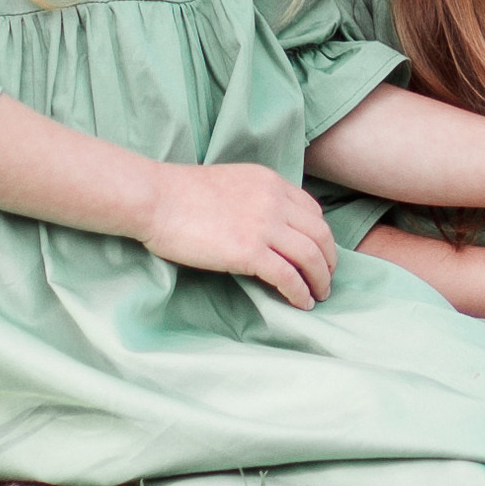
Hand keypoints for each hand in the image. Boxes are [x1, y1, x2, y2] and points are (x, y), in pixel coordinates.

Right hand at [139, 161, 334, 311]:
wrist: (155, 198)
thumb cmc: (180, 194)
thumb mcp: (231, 184)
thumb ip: (255, 199)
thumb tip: (266, 227)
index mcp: (270, 182)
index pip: (313, 210)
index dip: (321, 236)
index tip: (319, 254)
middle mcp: (274, 200)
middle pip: (320, 234)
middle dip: (329, 260)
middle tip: (326, 279)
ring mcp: (264, 225)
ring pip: (311, 257)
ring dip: (320, 280)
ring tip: (318, 295)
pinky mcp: (249, 251)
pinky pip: (288, 276)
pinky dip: (300, 292)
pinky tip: (301, 303)